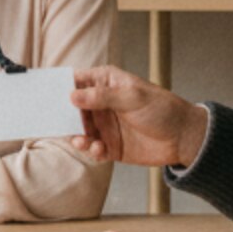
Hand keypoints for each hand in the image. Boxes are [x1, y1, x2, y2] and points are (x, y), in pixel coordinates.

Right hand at [67, 66, 206, 168]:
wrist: (184, 138)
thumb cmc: (163, 109)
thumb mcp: (133, 98)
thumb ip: (102, 97)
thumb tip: (73, 95)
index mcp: (107, 83)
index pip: (78, 81)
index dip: (62, 87)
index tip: (48, 97)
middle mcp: (102, 104)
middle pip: (72, 109)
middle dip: (64, 118)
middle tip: (61, 125)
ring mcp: (105, 125)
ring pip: (79, 131)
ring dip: (78, 136)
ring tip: (83, 141)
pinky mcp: (110, 146)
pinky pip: (92, 149)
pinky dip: (91, 150)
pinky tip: (99, 150)